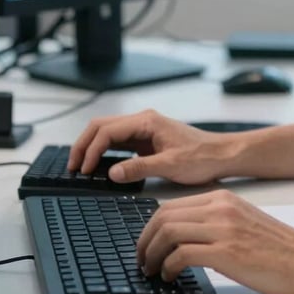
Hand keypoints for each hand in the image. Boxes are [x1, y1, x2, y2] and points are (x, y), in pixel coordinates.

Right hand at [67, 110, 233, 184]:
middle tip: (72, 167)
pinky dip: (103, 152)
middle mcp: (143, 121)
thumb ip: (140, 168)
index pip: (108, 131)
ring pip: (107, 133)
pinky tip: (98, 166)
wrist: (221, 155)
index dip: (91, 150)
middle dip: (84, 145)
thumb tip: (112, 173)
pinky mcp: (145, 140)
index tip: (83, 170)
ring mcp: (143, 129)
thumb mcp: (170, 165)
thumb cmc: (202, 157)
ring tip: (79, 167)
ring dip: (91, 147)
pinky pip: (117, 142)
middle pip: (101, 126)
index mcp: (147, 122)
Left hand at [138, 189, 293, 293]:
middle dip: (144, 240)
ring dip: (151, 254)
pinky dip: (168, 267)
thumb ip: (214, 220)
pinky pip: (182, 254)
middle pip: (164, 216)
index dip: (150, 227)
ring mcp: (223, 228)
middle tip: (141, 259)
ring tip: (151, 270)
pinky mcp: (226, 252)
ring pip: (168, 232)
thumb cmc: (277, 246)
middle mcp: (220, 208)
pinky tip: (170, 276)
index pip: (171, 205)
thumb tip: (182, 235)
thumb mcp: (241, 220)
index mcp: (222, 198)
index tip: (146, 244)